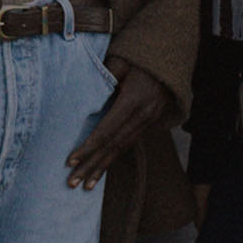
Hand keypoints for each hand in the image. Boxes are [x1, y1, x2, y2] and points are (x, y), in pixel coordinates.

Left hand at [64, 58, 175, 188]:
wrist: (171, 57)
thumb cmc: (140, 56)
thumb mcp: (121, 59)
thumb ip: (104, 76)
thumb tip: (84, 92)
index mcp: (134, 101)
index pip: (107, 131)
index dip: (88, 147)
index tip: (70, 161)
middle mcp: (144, 116)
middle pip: (113, 146)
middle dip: (91, 166)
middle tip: (72, 183)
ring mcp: (149, 121)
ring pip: (122, 149)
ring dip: (102, 168)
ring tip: (85, 186)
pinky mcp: (149, 123)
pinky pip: (128, 144)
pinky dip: (113, 158)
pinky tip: (102, 170)